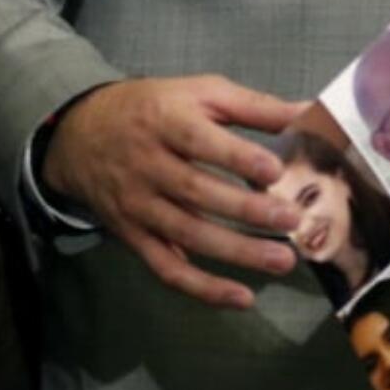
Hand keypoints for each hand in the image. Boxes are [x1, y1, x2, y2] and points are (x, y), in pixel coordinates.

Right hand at [42, 75, 308, 307]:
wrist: (81, 136)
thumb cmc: (154, 109)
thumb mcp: (200, 93)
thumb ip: (254, 106)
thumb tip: (309, 112)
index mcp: (165, 122)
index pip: (199, 140)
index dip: (236, 157)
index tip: (274, 171)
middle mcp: (148, 166)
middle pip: (196, 192)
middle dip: (246, 210)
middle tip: (291, 221)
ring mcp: (139, 206)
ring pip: (187, 234)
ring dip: (236, 252)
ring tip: (282, 259)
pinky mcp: (134, 238)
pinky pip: (167, 268)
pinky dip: (203, 288)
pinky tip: (241, 297)